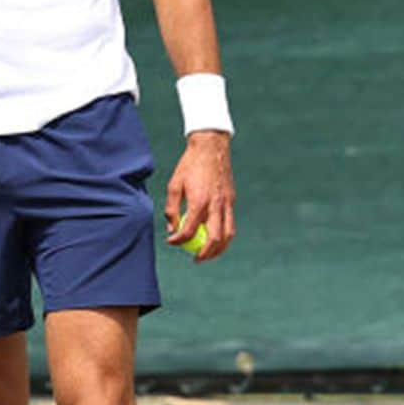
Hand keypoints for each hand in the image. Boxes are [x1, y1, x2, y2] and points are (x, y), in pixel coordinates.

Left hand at [164, 129, 235, 261]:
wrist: (211, 146)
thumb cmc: (190, 164)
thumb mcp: (174, 185)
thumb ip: (172, 210)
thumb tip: (172, 229)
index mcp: (199, 201)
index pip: (189, 231)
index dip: (179, 241)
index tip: (172, 242)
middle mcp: (216, 204)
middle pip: (214, 239)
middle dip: (205, 253)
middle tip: (195, 259)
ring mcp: (226, 202)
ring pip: (228, 234)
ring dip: (219, 249)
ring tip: (209, 254)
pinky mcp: (231, 199)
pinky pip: (231, 223)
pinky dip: (225, 235)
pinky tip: (215, 237)